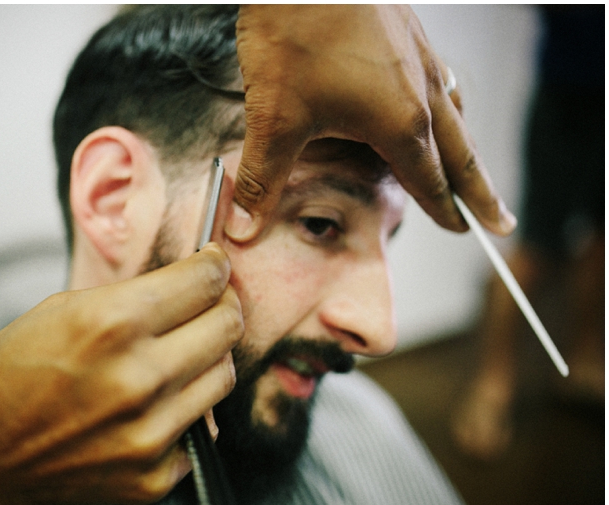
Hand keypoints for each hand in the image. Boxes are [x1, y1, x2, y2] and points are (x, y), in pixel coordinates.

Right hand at [0, 244, 242, 504]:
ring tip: (178, 354)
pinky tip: (152, 404)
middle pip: (227, 325)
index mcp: (112, 323)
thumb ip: (129, 296)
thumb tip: (182, 284)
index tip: (216, 265)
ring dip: (208, 357)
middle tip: (211, 303)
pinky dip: (184, 410)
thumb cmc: (6, 380)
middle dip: (223, 305)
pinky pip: (200, 428)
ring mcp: (151, 431)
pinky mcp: (155, 474)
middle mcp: (140, 377)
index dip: (215, 267)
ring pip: (224, 375)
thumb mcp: (59, 310)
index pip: (203, 281)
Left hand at [229, 4, 516, 240]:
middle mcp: (422, 91)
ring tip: (474, 170)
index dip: (444, 212)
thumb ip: (262, 178)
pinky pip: (441, 81)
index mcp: (400, 121)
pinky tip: (439, 105)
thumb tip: (244, 228)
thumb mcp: (274, 117)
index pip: (430, 181)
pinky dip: (449, 107)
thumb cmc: (295, 32)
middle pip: (461, 154)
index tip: (462, 232)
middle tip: (502, 222)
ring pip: (456, 116)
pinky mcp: (407, 31)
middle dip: (481, 193)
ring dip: (467, 150)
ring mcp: (420, 57)